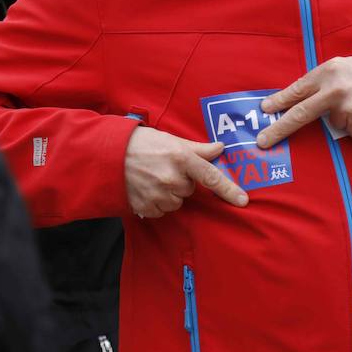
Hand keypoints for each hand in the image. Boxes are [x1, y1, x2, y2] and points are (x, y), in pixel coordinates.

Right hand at [125, 126, 248, 218]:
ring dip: (169, 193)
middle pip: (190, 190)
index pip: (211, 177)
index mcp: (181, 159)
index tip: (243, 201)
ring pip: (177, 202)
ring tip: (153, 178)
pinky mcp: (146, 207)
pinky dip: (157, 202)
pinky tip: (146, 188)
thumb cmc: (142, 144)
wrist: (109, 155)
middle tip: (165, 168)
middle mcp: (172, 178)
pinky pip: (162, 211)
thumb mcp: (172, 140)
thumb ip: (198, 148)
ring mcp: (158, 194)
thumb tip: (220, 148)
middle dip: (182, 181)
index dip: (228, 190)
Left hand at [256, 55, 351, 147]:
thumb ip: (321, 81)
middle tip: (263, 141)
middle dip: (279, 128)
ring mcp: (348, 112)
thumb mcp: (343, 66)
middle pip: (301, 114)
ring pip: (332, 124)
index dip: (279, 102)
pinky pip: (350, 130)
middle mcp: (336, 92)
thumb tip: (297, 99)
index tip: (264, 111)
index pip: (297, 90)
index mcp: (329, 72)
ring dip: (342, 117)